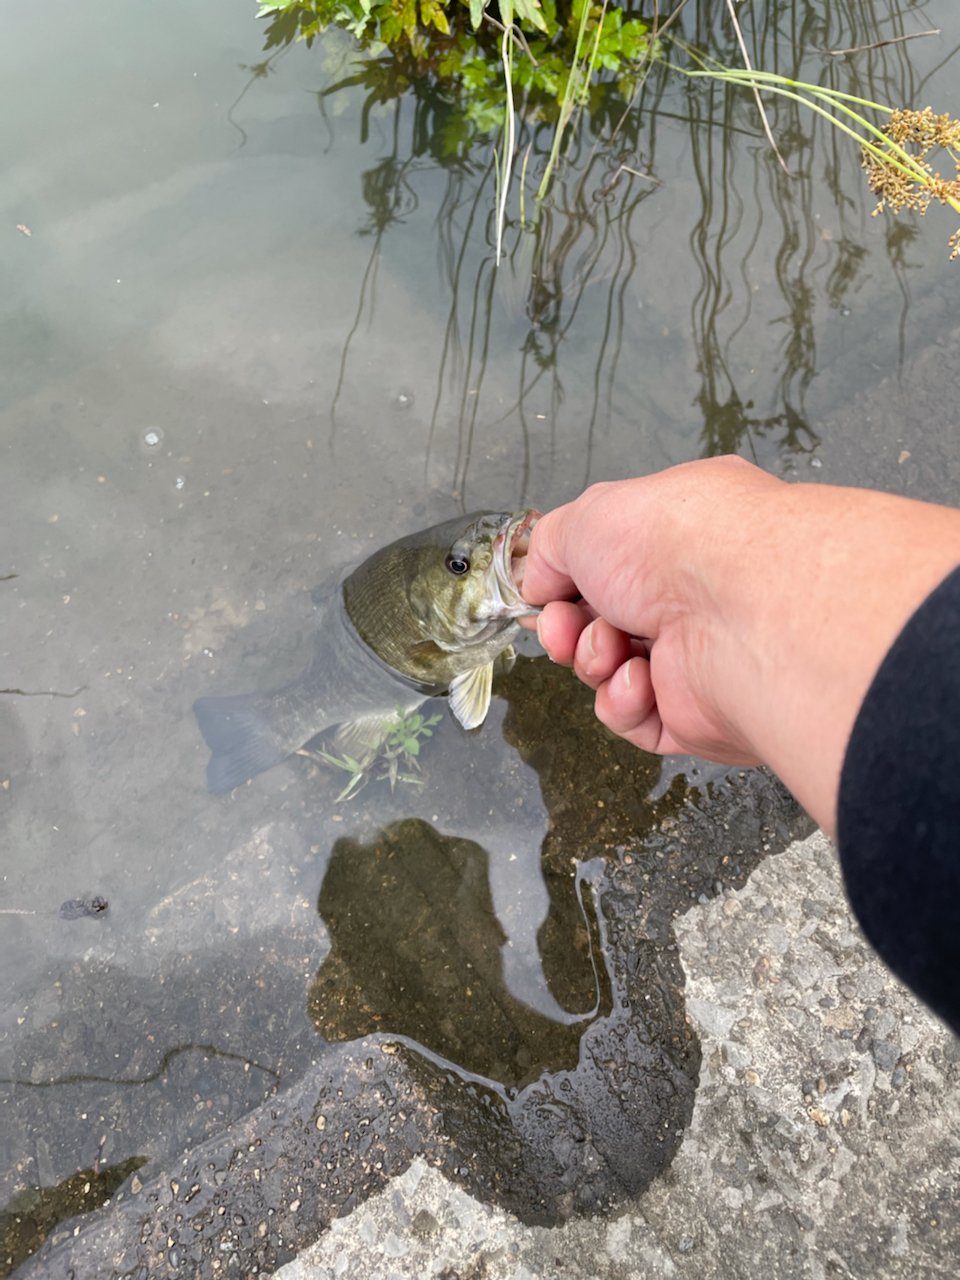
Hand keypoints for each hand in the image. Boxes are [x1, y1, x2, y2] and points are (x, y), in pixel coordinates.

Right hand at [520, 457, 959, 835]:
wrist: (740, 612)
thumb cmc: (679, 544)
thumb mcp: (589, 514)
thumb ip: (551, 546)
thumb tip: (537, 579)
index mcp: (682, 532)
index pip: (614, 562)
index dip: (568, 581)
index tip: (543, 592)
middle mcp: (696, 591)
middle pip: (604, 621)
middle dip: (569, 626)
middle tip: (563, 626)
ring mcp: (699, 653)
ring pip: (613, 670)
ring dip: (595, 660)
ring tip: (612, 645)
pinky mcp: (699, 711)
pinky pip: (637, 717)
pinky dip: (623, 701)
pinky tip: (638, 678)